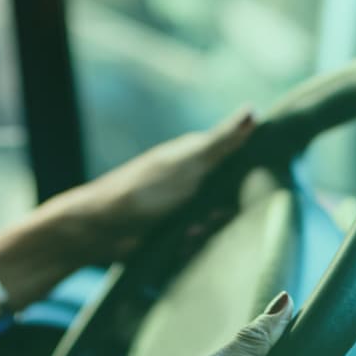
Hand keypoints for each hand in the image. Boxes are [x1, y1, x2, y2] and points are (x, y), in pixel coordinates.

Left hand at [54, 105, 255, 263]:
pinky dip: (191, 246)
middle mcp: (194, 179)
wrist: (102, 229)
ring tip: (186, 233)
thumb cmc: (144, 189)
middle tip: (206, 216)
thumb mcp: (188, 163)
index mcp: (198, 155)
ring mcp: (185, 207)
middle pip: (233, 197)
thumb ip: (222, 142)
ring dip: (205, 232)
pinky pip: (200, 242)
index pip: (241, 159)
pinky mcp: (176, 232)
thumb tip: (252, 110)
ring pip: (218, 223)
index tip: (254, 187)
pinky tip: (178, 245)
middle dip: (224, 213)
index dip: (251, 175)